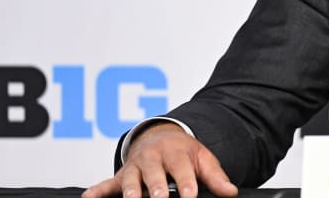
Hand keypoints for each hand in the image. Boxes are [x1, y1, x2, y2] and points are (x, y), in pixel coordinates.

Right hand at [82, 122, 237, 197]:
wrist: (161, 136)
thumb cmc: (184, 152)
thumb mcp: (203, 160)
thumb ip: (215, 177)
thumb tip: (231, 193)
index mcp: (176, 153)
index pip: (182, 169)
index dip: (186, 183)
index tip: (190, 196)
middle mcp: (154, 158)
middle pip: (154, 174)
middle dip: (155, 188)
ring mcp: (136, 166)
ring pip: (131, 179)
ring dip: (130, 190)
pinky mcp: (121, 175)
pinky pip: (106, 183)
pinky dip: (97, 190)